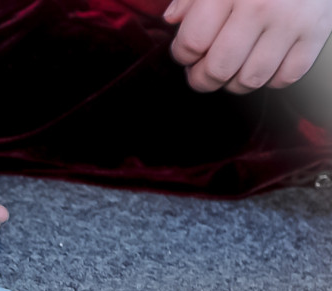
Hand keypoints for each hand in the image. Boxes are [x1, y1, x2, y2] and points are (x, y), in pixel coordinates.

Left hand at [165, 0, 331, 92]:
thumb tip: (172, 20)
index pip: (192, 43)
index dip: (182, 55)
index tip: (185, 54)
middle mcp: (261, 7)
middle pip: (218, 69)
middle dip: (201, 79)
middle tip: (200, 73)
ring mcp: (291, 22)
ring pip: (251, 79)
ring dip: (233, 83)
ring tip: (230, 70)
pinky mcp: (317, 33)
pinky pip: (286, 77)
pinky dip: (270, 79)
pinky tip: (261, 64)